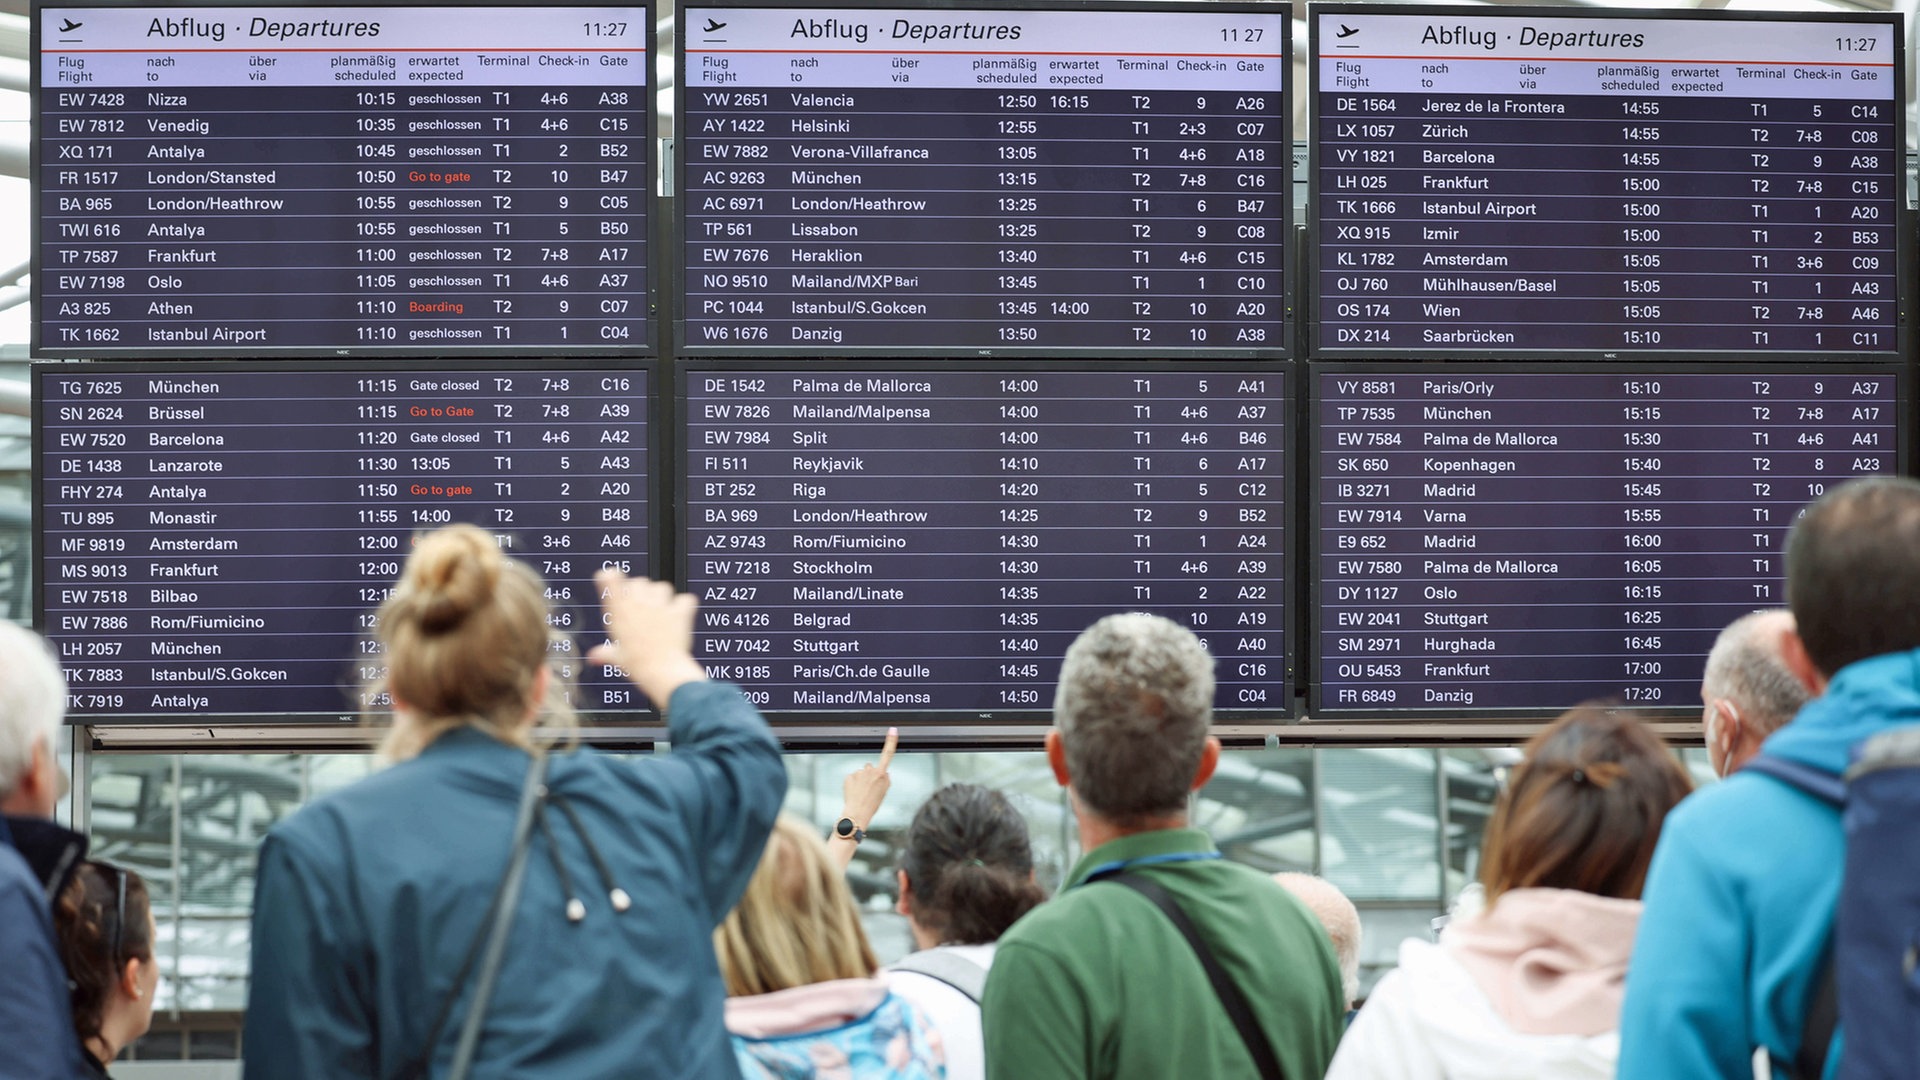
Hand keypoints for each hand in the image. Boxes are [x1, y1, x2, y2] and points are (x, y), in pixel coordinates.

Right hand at [587, 570, 707, 710]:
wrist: (661, 671)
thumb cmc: (637, 665)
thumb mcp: (617, 658)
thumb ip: (605, 653)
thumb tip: (594, 657)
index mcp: (620, 612)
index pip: (611, 580)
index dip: (611, 576)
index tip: (612, 575)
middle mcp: (639, 604)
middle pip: (640, 580)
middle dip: (642, 590)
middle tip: (644, 606)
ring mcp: (659, 605)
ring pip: (662, 586)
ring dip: (663, 595)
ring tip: (662, 611)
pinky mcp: (679, 611)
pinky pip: (685, 598)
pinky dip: (685, 605)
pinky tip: (681, 615)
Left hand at [841, 726, 898, 830]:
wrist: (857, 814)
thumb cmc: (871, 805)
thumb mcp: (884, 793)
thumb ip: (885, 780)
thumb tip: (884, 773)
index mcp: (882, 774)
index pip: (888, 754)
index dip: (891, 741)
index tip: (893, 730)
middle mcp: (871, 771)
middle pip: (870, 767)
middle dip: (869, 774)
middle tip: (869, 789)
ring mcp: (859, 773)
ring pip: (861, 773)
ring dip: (861, 780)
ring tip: (861, 793)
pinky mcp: (849, 776)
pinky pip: (852, 777)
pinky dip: (852, 784)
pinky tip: (854, 793)